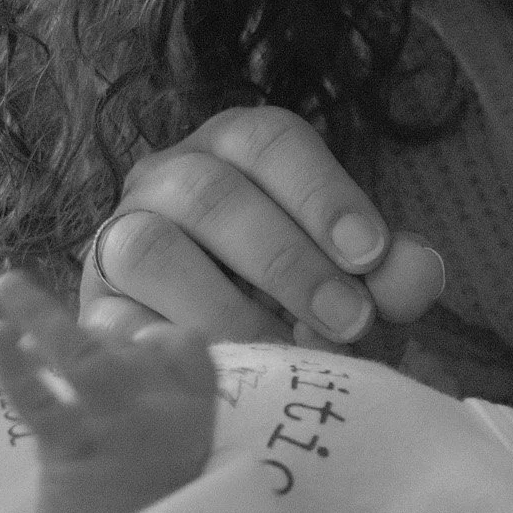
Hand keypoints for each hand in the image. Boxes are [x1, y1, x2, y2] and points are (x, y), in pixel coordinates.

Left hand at [0, 270, 216, 512]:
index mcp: (198, 409)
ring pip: (84, 355)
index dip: (148, 337)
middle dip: (80, 319)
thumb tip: (124, 340)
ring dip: (40, 315)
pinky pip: (44, 399)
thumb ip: (166, 401)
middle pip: (126, 341)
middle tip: (29, 292)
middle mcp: (166, 408)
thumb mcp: (184, 456)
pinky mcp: (77, 451)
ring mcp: (121, 425)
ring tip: (4, 287)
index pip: (182, 345)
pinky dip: (17, 364)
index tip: (124, 345)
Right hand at [77, 107, 445, 348]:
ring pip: (147, 247)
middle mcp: (168, 177)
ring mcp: (119, 238)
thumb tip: (419, 272)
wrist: (230, 359)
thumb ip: (392, 278)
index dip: (320, 192)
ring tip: (286, 355)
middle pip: (210, 193)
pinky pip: (108, 320)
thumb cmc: (302, 302)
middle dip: (287, 261)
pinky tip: (217, 372)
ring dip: (224, 308)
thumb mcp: (358, 287)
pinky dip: (161, 349)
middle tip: (347, 322)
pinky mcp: (93, 306)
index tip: (371, 254)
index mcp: (236, 149)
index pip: (270, 140)